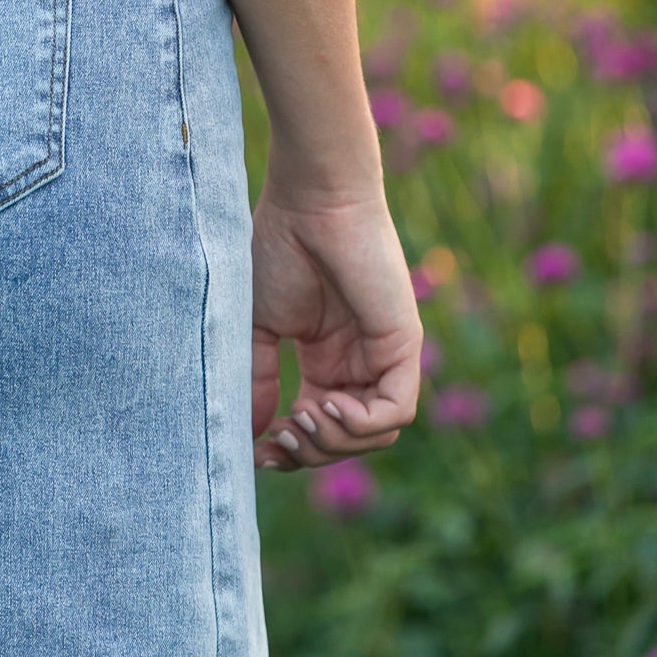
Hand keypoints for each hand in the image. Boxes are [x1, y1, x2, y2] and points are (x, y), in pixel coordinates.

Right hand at [250, 184, 422, 472]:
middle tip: (279, 439)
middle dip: (311, 453)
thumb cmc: (278, 249)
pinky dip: (360, 424)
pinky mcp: (403, 345)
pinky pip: (396, 411)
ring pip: (376, 435)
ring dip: (334, 442)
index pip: (321, 427)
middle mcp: (360, 362)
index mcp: (328, 360)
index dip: (292, 450)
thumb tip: (252, 436)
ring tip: (300, 418)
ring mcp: (384, 355)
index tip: (259, 452)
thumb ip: (259, 380)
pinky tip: (325, 405)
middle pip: (349, 440)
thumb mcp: (259, 329)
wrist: (308, 203)